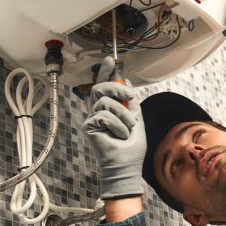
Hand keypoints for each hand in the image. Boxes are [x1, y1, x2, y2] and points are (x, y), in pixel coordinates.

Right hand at [83, 56, 145, 199]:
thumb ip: (130, 103)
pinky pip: (104, 116)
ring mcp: (92, 118)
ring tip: (127, 130)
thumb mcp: (136, 120)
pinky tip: (119, 136)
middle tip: (130, 96)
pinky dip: (118, 126)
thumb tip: (127, 82)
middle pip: (101, 88)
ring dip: (123, 116)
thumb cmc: (130, 147)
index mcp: (109, 109)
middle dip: (116, 88)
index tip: (112, 60)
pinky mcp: (89, 126)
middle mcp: (98, 112)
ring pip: (106, 102)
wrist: (126, 165)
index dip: (107, 72)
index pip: (104, 87)